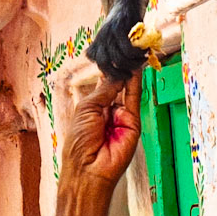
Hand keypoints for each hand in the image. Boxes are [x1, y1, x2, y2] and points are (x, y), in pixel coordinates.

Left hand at [53, 57, 141, 188]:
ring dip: (130, 72)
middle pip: (117, 84)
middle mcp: (108, 110)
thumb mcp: (87, 108)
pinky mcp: (133, 123)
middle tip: (125, 48)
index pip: (104, 84)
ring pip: (128, 90)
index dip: (109, 69)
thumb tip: (115, 73)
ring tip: (132, 52)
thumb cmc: (79, 141)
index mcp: (93, 106)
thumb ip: (104, 90)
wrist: (89, 168)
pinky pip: (135, 100)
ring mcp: (122, 116)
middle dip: (120, 68)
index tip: (113, 52)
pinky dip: (136, 84)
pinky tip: (135, 68)